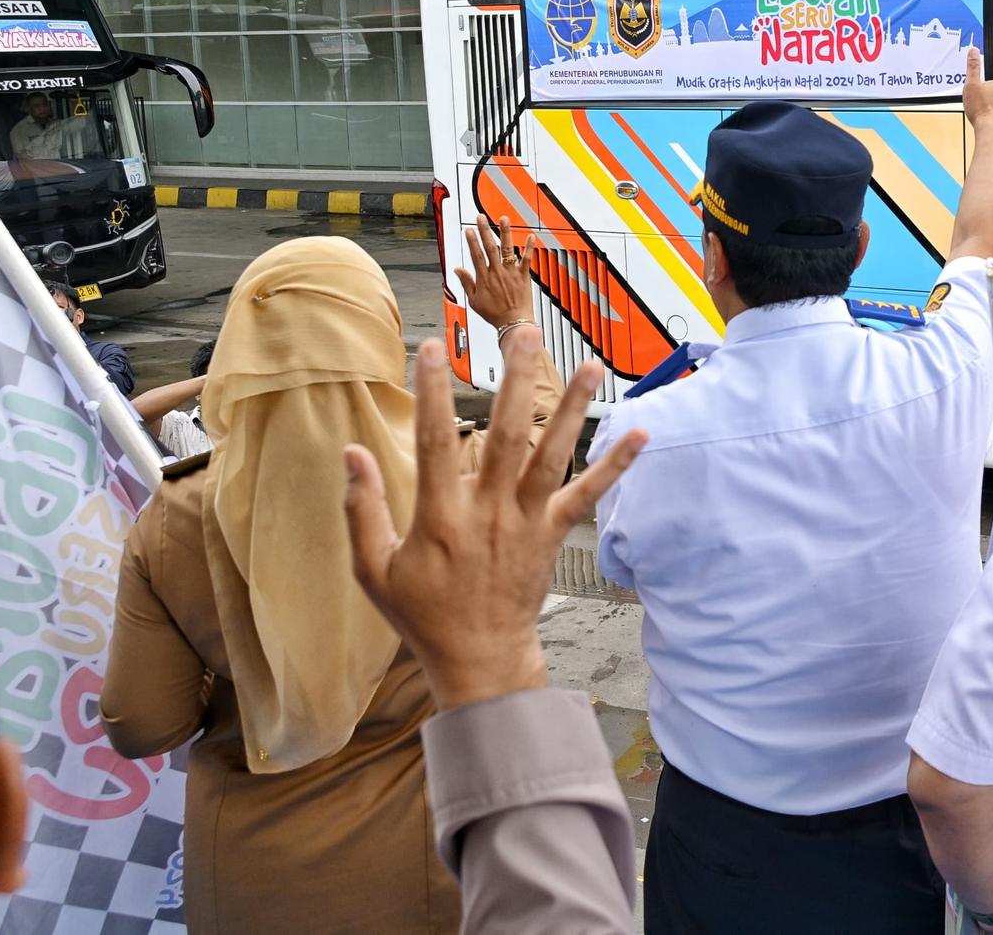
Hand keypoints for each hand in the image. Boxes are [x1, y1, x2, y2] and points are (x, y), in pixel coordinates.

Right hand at [344, 335, 648, 710]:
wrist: (479, 659)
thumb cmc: (423, 614)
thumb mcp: (373, 570)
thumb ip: (363, 509)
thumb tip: (352, 454)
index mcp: (441, 518)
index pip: (435, 443)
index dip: (431, 393)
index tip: (431, 347)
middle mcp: (489, 513)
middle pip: (507, 436)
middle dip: (517, 382)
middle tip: (524, 334)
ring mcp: (527, 522)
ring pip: (553, 456)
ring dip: (574, 410)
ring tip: (591, 366)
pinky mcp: (553, 534)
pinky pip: (589, 496)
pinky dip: (615, 466)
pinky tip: (640, 434)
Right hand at [458, 213, 533, 329]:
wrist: (514, 323)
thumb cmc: (495, 314)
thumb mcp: (474, 300)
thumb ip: (466, 283)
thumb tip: (458, 270)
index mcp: (484, 278)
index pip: (476, 255)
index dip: (472, 241)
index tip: (469, 230)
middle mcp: (497, 272)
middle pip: (490, 247)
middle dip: (484, 230)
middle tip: (480, 218)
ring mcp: (511, 273)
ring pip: (508, 249)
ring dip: (505, 233)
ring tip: (503, 219)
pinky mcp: (524, 276)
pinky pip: (527, 259)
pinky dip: (529, 248)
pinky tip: (530, 236)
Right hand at [963, 47, 992, 140]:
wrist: (991, 131)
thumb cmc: (981, 110)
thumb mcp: (971, 85)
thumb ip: (973, 67)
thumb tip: (974, 50)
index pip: (987, 84)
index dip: (978, 91)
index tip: (974, 97)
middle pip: (992, 96)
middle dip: (985, 101)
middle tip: (976, 108)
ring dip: (990, 111)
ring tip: (981, 117)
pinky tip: (987, 124)